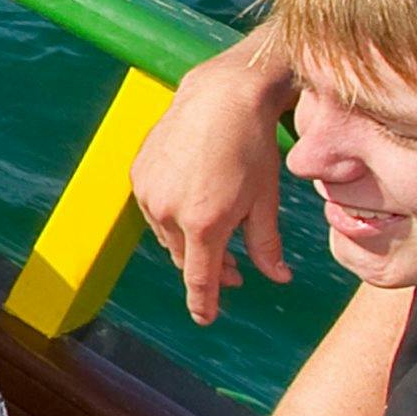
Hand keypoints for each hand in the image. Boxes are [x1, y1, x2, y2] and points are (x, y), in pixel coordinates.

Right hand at [131, 49, 296, 325]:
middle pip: (184, 257)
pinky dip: (172, 212)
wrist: (221, 96)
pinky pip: (154, 206)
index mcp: (203, 223)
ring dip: (189, 239)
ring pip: (167, 233)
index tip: (205, 319)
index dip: (204, 303)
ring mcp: (148, 190)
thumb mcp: (265, 200)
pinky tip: (194, 198)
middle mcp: (168, 211)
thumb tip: (278, 278)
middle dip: (208, 266)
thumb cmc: (251, 147)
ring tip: (214, 229)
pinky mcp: (138, 172)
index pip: (199, 278)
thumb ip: (267, 245)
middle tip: (233, 269)